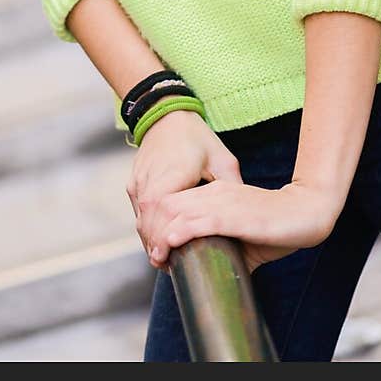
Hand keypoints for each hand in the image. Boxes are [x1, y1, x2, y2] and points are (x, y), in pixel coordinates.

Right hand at [126, 106, 242, 262]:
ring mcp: (139, 181)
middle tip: (168, 267)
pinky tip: (156, 238)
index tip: (170, 261)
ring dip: (150, 239)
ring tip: (163, 259)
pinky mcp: (134, 180)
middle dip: (156, 247)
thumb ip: (232, 187)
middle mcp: (150, 181)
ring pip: (140, 219)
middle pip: (147, 223)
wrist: (167, 113)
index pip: (163, 216)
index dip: (165, 241)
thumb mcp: (222, 159)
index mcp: (172, 177)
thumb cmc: (197, 137)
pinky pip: (137, 210)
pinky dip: (146, 225)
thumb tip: (246, 215)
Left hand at [142, 177, 339, 274]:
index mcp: (213, 192)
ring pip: (175, 212)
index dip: (157, 225)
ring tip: (160, 258)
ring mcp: (223, 201)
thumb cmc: (276, 227)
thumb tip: (207, 275)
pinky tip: (171, 245)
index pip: (171, 202)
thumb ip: (221, 245)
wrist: (307, 214)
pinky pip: (197, 221)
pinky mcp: (234, 215)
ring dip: (160, 236)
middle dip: (153, 231)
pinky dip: (179, 234)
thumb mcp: (241, 235)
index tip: (158, 251)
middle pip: (165, 205)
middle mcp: (213, 192)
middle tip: (156, 258)